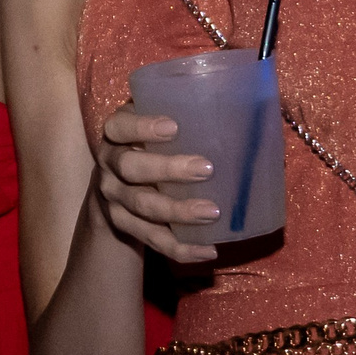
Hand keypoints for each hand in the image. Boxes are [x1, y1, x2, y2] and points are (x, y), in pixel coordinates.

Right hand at [94, 102, 221, 263]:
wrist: (117, 183)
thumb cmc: (148, 143)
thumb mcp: (152, 122)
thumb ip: (179, 112)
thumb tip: (246, 105)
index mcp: (115, 134)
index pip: (120, 127)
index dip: (142, 127)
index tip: (174, 127)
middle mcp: (109, 165)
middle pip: (130, 168)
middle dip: (168, 169)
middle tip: (205, 169)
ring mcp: (114, 198)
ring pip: (142, 207)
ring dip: (177, 211)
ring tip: (213, 212)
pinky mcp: (124, 226)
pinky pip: (152, 239)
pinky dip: (180, 248)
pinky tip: (208, 248)